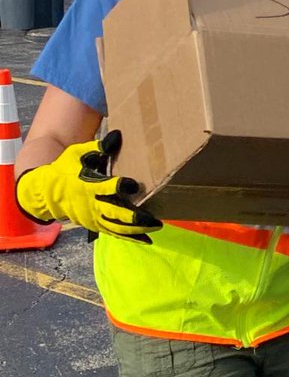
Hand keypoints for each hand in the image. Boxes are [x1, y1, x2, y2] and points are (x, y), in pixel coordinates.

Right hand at [16, 130, 161, 243]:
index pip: (105, 187)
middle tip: (154, 219)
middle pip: (115, 213)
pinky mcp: (95, 225)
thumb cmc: (64, 169)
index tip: (134, 184)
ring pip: (117, 227)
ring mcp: (93, 218)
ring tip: (156, 227)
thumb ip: (98, 147)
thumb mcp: (77, 154)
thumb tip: (117, 135)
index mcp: (86, 185)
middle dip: (135, 217)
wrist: (45, 193)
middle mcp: (90, 205)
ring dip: (137, 229)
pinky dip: (130, 238)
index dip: (120, 186)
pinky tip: (146, 240)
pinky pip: (114, 233)